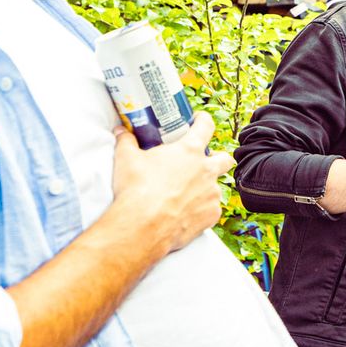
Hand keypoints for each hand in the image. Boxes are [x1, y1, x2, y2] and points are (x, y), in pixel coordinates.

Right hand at [111, 113, 232, 255]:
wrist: (143, 226)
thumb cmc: (136, 189)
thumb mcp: (126, 159)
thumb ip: (126, 141)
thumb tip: (120, 131)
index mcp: (189, 151)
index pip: (205, 126)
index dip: (203, 120)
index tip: (198, 120)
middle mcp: (206, 170)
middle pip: (225, 159)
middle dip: (218, 158)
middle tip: (202, 162)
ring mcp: (211, 193)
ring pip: (215, 187)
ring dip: (204, 188)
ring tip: (185, 195)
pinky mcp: (211, 215)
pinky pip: (211, 209)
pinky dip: (201, 210)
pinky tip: (186, 213)